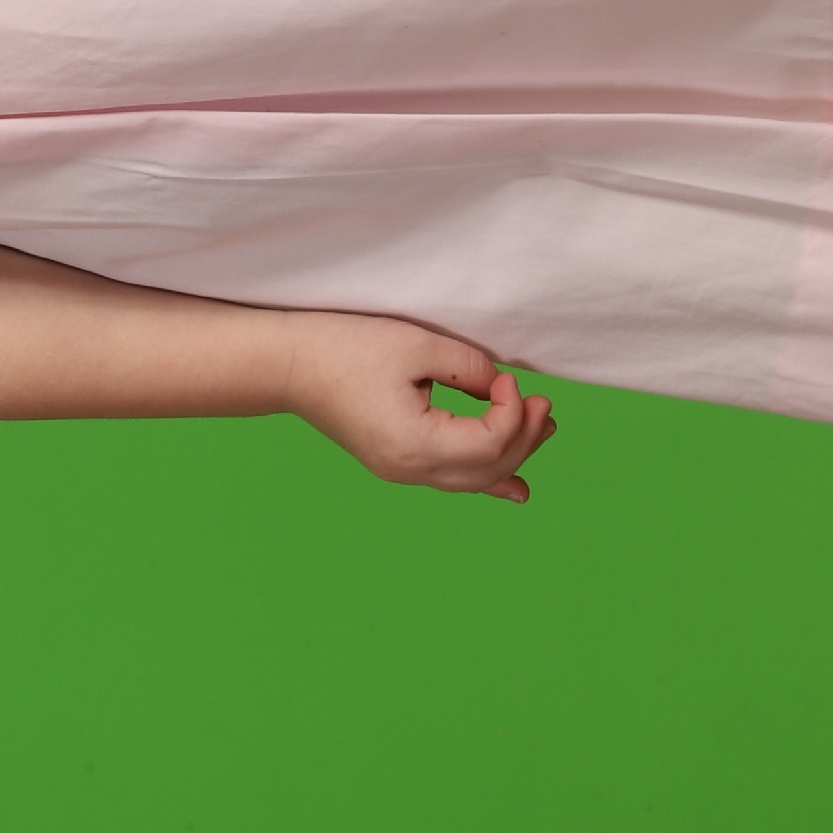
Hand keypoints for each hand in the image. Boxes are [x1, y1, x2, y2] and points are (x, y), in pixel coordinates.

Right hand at [281, 315, 554, 500]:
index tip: (506, 377)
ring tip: (542, 427)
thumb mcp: (416, 345)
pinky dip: (488, 479)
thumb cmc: (344, 349)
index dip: (512, 409)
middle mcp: (410, 469)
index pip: (490, 442)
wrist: (288, 365)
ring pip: (475, 479)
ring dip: (513, 453)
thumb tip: (501, 388)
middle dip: (525, 436)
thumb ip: (469, 367)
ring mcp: (401, 471)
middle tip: (544, 402)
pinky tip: (516, 487)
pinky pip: (452, 479)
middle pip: (489, 468)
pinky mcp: (396, 461)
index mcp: (414, 444)